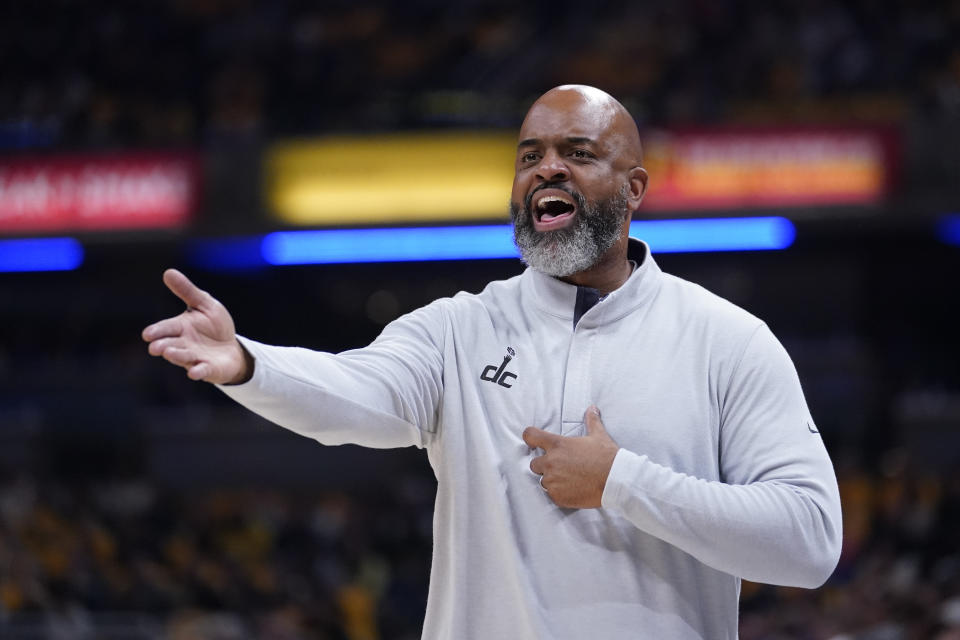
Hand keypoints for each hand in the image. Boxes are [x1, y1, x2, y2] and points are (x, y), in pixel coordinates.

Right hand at [141, 269, 251, 383]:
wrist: (231, 347)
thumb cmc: (214, 325)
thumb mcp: (204, 304)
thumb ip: (187, 291)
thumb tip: (168, 272)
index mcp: (180, 327)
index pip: (166, 328)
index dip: (157, 331)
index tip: (147, 334)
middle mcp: (184, 344)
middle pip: (171, 345)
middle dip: (163, 346)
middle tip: (155, 347)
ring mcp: (195, 358)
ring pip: (184, 358)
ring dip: (177, 356)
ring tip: (169, 354)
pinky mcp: (208, 369)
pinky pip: (202, 371)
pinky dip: (198, 372)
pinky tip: (194, 373)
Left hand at [523, 405, 619, 508]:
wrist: (616, 481)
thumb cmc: (607, 457)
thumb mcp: (599, 436)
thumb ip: (591, 421)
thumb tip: (592, 408)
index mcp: (558, 445)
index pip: (530, 436)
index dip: (530, 438)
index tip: (534, 442)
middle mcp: (551, 462)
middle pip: (534, 464)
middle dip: (544, 465)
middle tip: (561, 467)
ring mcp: (553, 481)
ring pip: (543, 481)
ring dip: (552, 480)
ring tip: (569, 480)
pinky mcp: (558, 496)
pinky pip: (551, 494)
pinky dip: (559, 493)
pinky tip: (573, 490)